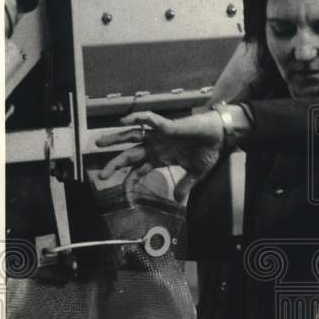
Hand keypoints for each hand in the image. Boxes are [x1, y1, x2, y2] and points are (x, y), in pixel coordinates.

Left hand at [96, 110, 224, 201]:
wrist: (219, 136)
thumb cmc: (207, 151)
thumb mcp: (196, 173)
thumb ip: (185, 185)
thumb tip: (177, 199)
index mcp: (161, 158)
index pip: (139, 170)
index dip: (129, 179)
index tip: (120, 189)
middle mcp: (155, 147)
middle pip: (129, 155)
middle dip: (114, 164)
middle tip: (101, 174)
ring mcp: (158, 136)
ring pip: (131, 136)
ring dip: (115, 139)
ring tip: (99, 143)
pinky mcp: (166, 126)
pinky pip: (148, 120)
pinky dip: (136, 119)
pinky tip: (123, 121)